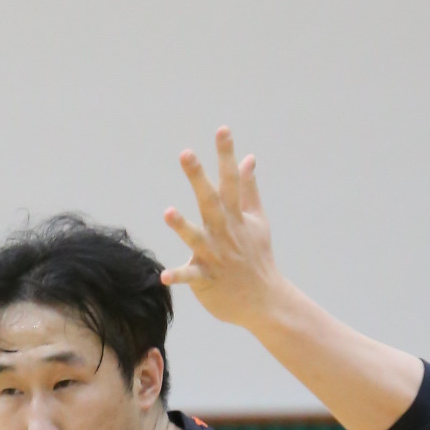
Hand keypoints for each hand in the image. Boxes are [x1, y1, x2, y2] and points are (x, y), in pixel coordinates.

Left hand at [161, 127, 284, 329]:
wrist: (265, 300)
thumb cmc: (258, 257)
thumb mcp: (258, 221)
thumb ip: (249, 189)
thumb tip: (248, 158)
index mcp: (236, 216)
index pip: (231, 180)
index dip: (226, 154)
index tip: (222, 129)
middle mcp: (225, 232)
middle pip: (210, 201)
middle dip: (198, 177)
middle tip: (185, 153)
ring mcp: (216, 256)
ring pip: (197, 237)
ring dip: (182, 226)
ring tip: (168, 212)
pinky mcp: (207, 279)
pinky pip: (191, 277)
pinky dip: (179, 276)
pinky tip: (164, 276)